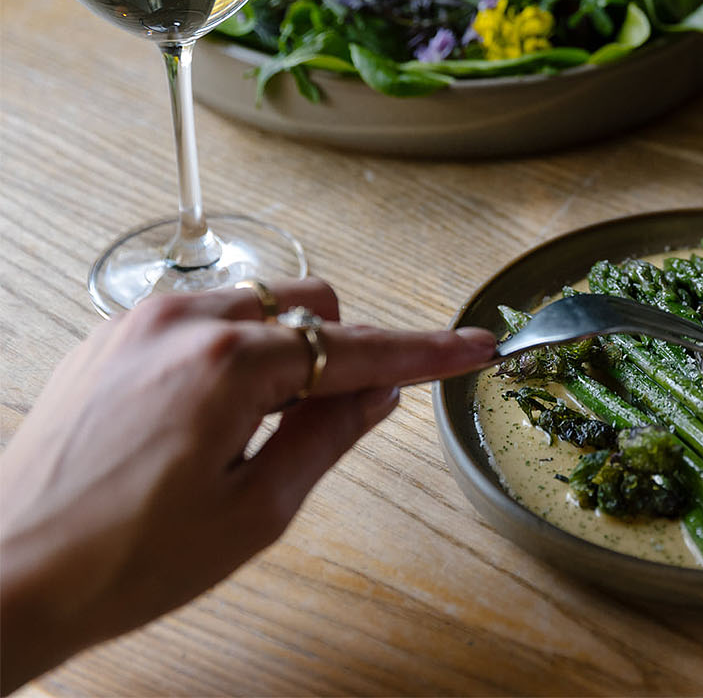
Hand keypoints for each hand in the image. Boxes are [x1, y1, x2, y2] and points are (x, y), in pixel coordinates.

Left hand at [0, 279, 495, 693]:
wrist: (1, 580)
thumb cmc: (120, 562)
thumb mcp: (254, 513)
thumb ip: (328, 435)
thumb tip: (379, 391)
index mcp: (228, 364)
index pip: (357, 350)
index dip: (426, 353)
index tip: (473, 345)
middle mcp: (184, 321)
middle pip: (312, 306)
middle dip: (340, 355)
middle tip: (329, 425)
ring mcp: (140, 323)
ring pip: (258, 305)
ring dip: (284, 354)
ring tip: (247, 437)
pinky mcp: (109, 338)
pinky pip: (202, 319)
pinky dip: (232, 354)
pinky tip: (206, 423)